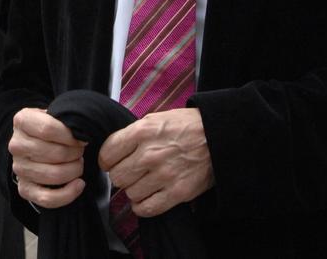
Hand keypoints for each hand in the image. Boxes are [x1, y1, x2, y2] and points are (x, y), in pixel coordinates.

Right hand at [9, 107, 86, 208]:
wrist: (38, 142)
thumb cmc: (52, 128)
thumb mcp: (56, 115)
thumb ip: (66, 119)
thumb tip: (82, 135)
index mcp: (22, 121)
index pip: (48, 129)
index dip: (70, 136)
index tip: (82, 138)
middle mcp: (16, 145)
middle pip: (55, 153)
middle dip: (76, 153)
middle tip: (81, 151)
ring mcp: (19, 168)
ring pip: (54, 175)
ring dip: (74, 171)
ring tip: (79, 164)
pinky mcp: (24, 188)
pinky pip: (47, 198)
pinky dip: (68, 194)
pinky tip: (79, 184)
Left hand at [99, 108, 213, 216]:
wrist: (218, 136)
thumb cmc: (187, 126)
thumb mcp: (156, 119)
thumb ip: (133, 133)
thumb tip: (115, 150)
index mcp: (142, 132)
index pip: (107, 154)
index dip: (107, 160)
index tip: (112, 162)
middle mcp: (150, 154)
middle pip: (117, 177)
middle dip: (121, 175)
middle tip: (131, 173)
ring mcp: (164, 174)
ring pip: (130, 193)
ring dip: (135, 190)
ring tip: (144, 183)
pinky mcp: (177, 192)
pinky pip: (147, 208)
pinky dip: (143, 207)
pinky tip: (147, 198)